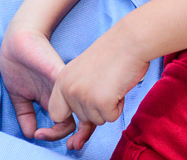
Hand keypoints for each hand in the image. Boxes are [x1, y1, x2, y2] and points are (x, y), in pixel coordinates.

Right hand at [0, 28, 74, 140]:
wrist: (18, 39)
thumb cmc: (18, 65)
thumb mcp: (18, 95)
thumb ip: (24, 114)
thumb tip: (29, 134)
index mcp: (55, 99)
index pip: (67, 123)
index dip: (58, 135)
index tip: (39, 136)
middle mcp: (62, 93)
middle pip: (80, 119)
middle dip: (73, 136)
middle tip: (53, 141)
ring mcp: (63, 84)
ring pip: (77, 110)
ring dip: (63, 129)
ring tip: (44, 134)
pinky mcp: (59, 73)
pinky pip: (69, 93)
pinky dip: (62, 111)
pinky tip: (45, 120)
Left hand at [47, 28, 151, 151]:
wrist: (130, 41)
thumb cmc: (112, 56)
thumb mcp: (85, 75)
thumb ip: (78, 99)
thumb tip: (73, 145)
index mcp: (61, 80)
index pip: (56, 114)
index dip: (70, 117)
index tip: (82, 109)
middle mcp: (68, 90)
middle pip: (82, 118)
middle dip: (97, 108)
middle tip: (105, 84)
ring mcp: (83, 96)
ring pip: (98, 120)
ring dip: (109, 106)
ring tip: (112, 82)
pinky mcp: (101, 102)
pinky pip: (111, 117)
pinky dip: (119, 106)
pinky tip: (119, 86)